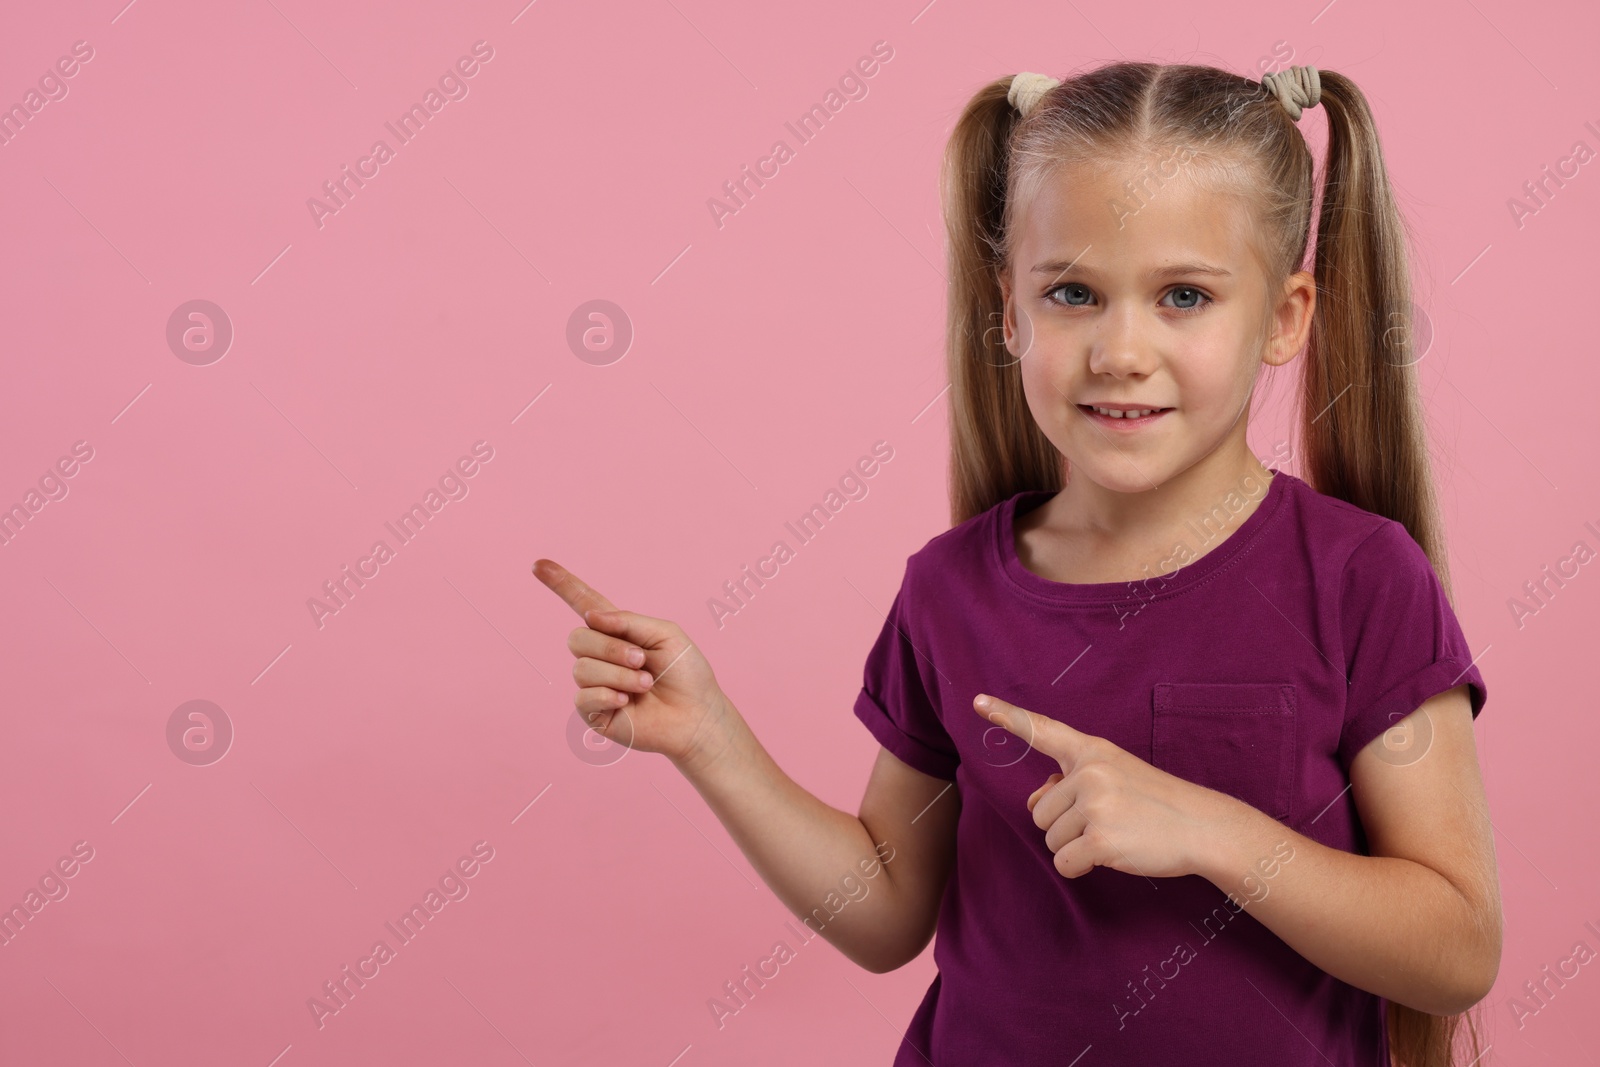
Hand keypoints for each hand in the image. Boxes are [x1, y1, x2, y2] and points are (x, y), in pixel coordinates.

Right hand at [534, 559, 732, 769]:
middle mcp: (601, 656)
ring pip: (582, 669)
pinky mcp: (594, 712)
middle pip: (577, 638)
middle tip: (642, 660)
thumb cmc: (686, 673)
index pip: (583, 604)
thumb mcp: (664, 633)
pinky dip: (609, 695)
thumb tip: (590, 617)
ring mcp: (595, 685)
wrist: (697, 716)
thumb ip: (627, 621)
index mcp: (617, 632)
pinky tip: (628, 702)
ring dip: (619, 675)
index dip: (561, 584)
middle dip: (611, 648)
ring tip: (645, 684)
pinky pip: (583, 697)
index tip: (538, 565)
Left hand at [974, 693, 1232, 880]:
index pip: (1043, 730)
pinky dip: (1081, 868)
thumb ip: (1070, 782)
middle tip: (1108, 821)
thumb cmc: (1154, 804)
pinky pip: (1064, 863)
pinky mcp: (1101, 839)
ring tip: (1115, 834)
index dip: (1007, 716)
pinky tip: (1112, 855)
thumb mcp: (1114, 778)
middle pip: (1039, 811)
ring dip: (1075, 846)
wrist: (1203, 827)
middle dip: (1065, 825)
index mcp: (1092, 750)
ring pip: (1049, 838)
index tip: (977, 702)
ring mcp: (1095, 805)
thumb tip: (1034, 799)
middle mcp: (1090, 772)